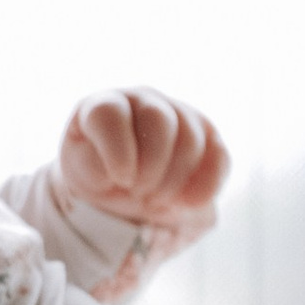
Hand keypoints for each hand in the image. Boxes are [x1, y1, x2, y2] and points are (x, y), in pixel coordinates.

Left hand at [59, 88, 228, 231]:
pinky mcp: (208, 137)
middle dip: (151, 166)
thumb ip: (94, 169)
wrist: (126, 192)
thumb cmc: (100, 178)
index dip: (117, 149)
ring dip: (175, 179)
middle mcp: (143, 100)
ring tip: (156, 202)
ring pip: (190, 137)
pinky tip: (187, 204)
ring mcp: (179, 114)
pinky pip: (219, 156)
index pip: (111, 112)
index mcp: (104, 106)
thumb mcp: (85, 176)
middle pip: (158, 120)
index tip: (119, 180)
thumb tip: (122, 174)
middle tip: (139, 194)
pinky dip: (206, 185)